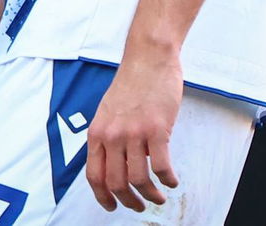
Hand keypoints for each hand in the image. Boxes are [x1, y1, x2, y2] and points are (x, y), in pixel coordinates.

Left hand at [85, 51, 182, 212]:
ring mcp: (134, 133)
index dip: (102, 196)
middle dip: (129, 201)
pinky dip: (168, 180)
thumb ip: (108, 137)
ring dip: (151, 195)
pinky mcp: (156, 129)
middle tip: (139, 206)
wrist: (147, 58)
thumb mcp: (107, 112)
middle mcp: (112, 135)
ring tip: (158, 197)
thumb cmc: (131, 83)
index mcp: (97, 132)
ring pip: (139, 180)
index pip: (94, 175)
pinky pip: (161, 167)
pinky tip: (172, 180)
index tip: (112, 206)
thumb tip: (116, 165)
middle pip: (116, 183)